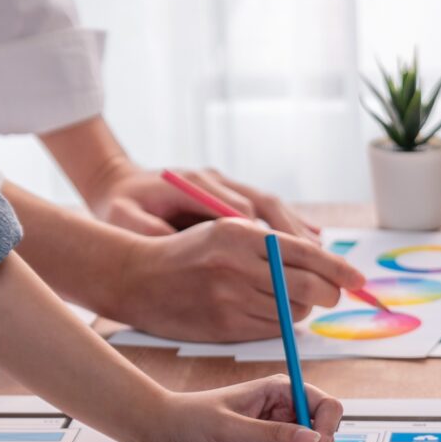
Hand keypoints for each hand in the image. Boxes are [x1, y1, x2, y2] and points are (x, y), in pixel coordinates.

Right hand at [84, 218, 367, 342]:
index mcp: (241, 233)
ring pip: (292, 312)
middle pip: (307, 287)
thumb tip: (323, 266)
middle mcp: (237, 265)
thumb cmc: (188, 252)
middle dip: (328, 294)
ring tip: (289, 301)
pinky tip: (268, 312)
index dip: (337, 269)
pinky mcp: (224, 326)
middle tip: (332, 295)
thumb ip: (271, 244)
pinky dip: (280, 323)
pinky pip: (271, 330)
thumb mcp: (226, 231)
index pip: (305, 253)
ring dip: (301, 310)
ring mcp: (230, 298)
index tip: (358, 280)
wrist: (138, 277)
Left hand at [93, 164, 317, 242]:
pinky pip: (267, 207)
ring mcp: (225, 182)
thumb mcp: (123, 218)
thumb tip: (174, 246)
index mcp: (191, 184)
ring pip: (271, 203)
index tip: (284, 262)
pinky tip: (313, 242)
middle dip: (292, 234)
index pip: (234, 211)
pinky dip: (291, 223)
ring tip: (323, 257)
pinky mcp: (229, 191)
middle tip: (319, 261)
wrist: (117, 180)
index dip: (261, 236)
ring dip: (297, 229)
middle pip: (263, 204)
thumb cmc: (119, 205)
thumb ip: (147, 231)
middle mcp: (215, 179)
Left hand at [132, 375, 342, 441]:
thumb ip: (273, 434)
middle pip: (320, 434)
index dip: (327, 430)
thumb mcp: (232, 427)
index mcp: (279, 392)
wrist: (163, 435)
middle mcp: (283, 411)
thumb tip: (312, 439)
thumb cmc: (191, 419)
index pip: (323, 406)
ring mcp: (275, 434)